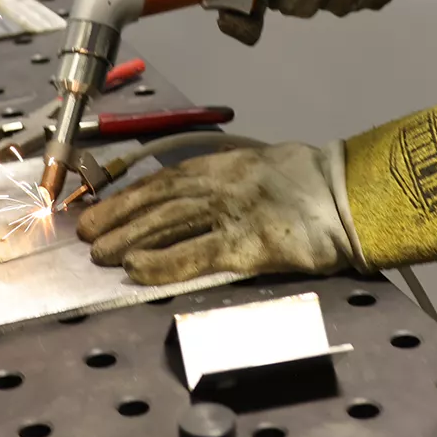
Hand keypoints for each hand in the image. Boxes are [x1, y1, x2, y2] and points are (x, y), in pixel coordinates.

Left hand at [74, 142, 359, 284]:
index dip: (128, 196)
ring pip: (167, 224)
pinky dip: (163, 262)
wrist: (350, 195)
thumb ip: (226, 182)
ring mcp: (232, 213)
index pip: (163, 180)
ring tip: (100, 254)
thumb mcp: (260, 171)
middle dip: (118, 218)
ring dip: (129, 238)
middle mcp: (220, 185)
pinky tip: (137, 270)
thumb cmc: (311, 186)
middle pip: (157, 201)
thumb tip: (192, 200)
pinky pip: (197, 253)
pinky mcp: (248, 243)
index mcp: (223, 166)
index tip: (101, 208)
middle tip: (86, 235)